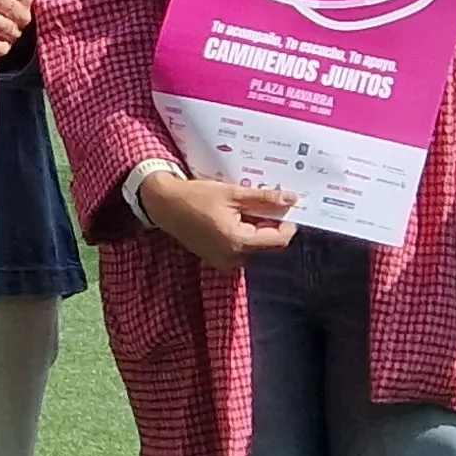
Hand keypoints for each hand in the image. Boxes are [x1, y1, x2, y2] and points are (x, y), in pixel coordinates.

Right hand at [134, 169, 295, 268]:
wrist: (164, 205)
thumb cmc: (196, 197)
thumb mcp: (232, 193)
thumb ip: (264, 199)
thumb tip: (291, 199)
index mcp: (238, 242)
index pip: (279, 240)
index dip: (287, 223)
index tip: (284, 206)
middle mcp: (233, 257)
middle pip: (268, 245)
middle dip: (270, 224)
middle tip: (261, 203)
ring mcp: (224, 261)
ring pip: (255, 247)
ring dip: (256, 229)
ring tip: (242, 208)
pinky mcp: (217, 259)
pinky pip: (241, 249)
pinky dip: (243, 234)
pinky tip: (231, 218)